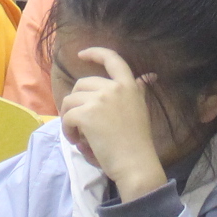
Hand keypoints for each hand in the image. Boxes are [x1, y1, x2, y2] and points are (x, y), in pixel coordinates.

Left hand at [58, 47, 165, 197]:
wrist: (136, 163)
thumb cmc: (138, 141)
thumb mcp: (141, 109)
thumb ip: (139, 91)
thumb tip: (149, 76)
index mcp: (128, 85)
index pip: (112, 58)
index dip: (95, 53)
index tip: (82, 54)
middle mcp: (114, 88)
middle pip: (82, 84)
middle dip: (77, 102)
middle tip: (81, 122)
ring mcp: (100, 99)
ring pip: (70, 100)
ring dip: (69, 118)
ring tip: (78, 134)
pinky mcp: (86, 114)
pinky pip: (67, 116)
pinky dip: (67, 129)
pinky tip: (76, 140)